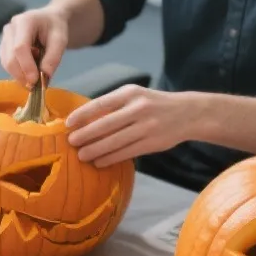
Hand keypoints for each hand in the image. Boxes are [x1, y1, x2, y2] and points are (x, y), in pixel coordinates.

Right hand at [0, 7, 69, 85]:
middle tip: (35, 86)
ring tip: (35, 72)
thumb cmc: (55, 28)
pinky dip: (17, 72)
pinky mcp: (3, 47)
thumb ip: (53, 58)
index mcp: (24, 21)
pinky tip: (29, 69)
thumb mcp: (60, 40)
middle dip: (21, 75)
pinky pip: (6, 64)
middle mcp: (10, 28)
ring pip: (6, 63)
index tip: (35, 81)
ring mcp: (4, 37)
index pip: (20, 48)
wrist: (49, 20)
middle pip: (9, 58)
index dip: (26, 66)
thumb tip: (44, 77)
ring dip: (19, 74)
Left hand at [64, 85, 206, 167]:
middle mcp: (138, 108)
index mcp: (130, 93)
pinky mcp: (152, 143)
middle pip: (105, 125)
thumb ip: (113, 105)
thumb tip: (83, 120)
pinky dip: (110, 158)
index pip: (100, 104)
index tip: (68, 124)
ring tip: (81, 155)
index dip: (82, 115)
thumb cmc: (153, 104)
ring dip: (95, 150)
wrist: (187, 113)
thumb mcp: (135, 96)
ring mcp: (147, 126)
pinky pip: (126, 152)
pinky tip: (99, 162)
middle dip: (85, 135)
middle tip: (71, 143)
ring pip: (114, 141)